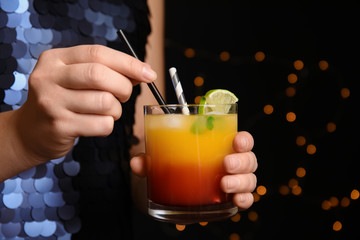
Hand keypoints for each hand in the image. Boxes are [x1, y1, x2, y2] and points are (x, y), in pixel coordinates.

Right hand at [13, 45, 156, 165]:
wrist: (31, 131)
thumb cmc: (63, 100)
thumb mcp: (76, 78)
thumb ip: (106, 71)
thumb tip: (143, 72)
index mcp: (55, 59)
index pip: (98, 53)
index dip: (128, 63)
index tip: (149, 73)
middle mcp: (49, 78)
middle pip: (100, 75)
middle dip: (124, 87)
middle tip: (124, 95)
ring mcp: (52, 103)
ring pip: (105, 102)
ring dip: (116, 110)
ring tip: (107, 112)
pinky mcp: (60, 126)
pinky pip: (102, 125)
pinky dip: (108, 125)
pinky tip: (97, 124)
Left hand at [130, 131, 257, 210]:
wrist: (172, 193)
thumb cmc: (174, 168)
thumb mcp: (161, 161)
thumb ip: (149, 160)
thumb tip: (137, 163)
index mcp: (219, 147)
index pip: (240, 139)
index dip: (243, 139)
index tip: (236, 140)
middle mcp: (231, 163)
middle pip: (249, 159)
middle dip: (241, 162)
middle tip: (226, 165)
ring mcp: (233, 182)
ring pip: (250, 179)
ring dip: (241, 181)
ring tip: (224, 185)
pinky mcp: (231, 200)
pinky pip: (246, 200)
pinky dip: (244, 200)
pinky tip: (236, 201)